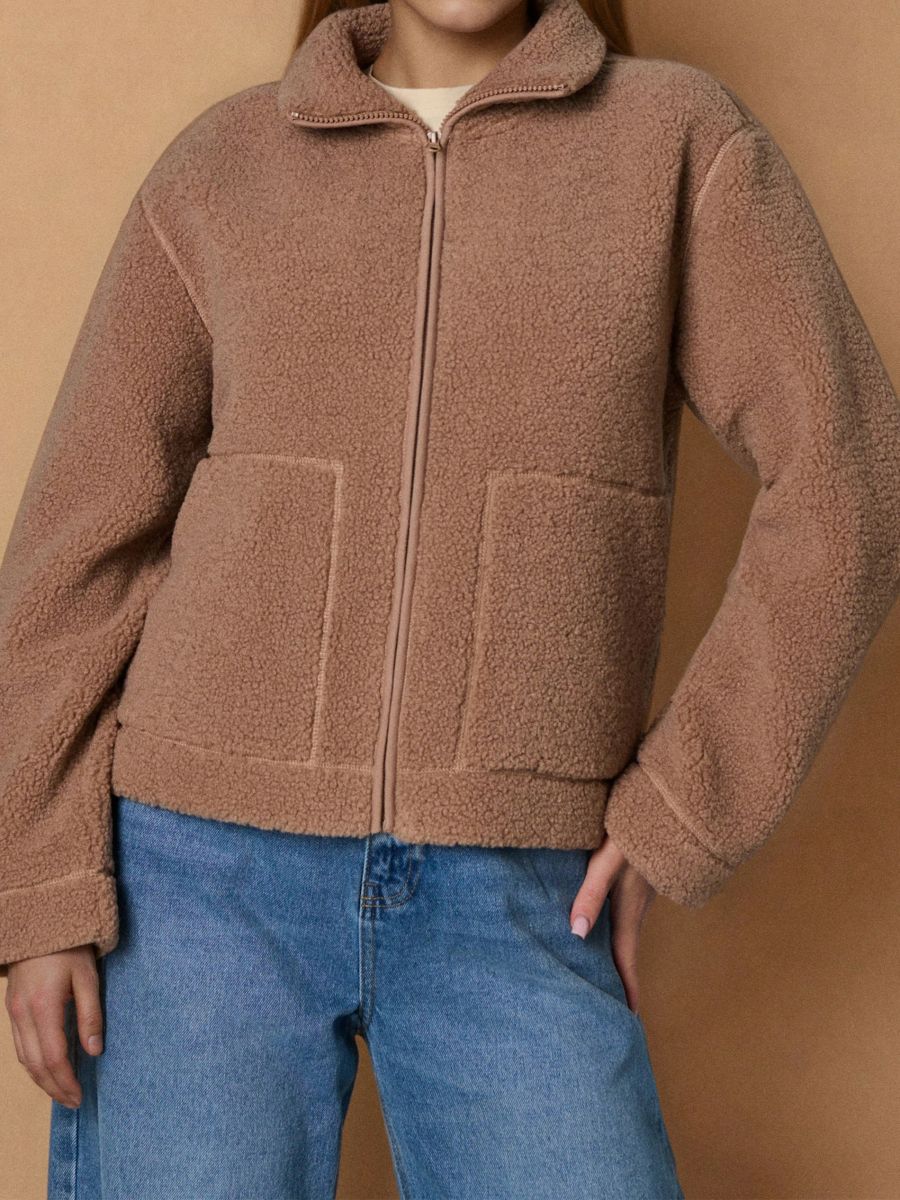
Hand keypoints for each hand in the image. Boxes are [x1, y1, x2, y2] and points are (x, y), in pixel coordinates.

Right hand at [5, 946, 103, 1107]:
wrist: (39, 922)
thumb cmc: (69, 947)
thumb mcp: (87, 976)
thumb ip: (90, 1014)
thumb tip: (95, 1051)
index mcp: (43, 1007)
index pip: (53, 1057)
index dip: (65, 1081)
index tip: (79, 1096)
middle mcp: (23, 1014)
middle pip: (35, 1064)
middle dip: (53, 1087)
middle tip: (72, 1102)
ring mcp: (13, 1012)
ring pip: (23, 1058)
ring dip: (41, 1080)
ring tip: (61, 1092)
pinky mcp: (12, 1008)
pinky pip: (19, 1045)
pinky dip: (31, 1063)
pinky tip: (44, 1069)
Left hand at [569, 836, 655, 1014]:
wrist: (668, 798)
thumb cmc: (635, 827)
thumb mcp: (609, 860)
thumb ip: (590, 893)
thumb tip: (575, 933)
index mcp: (630, 908)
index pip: (625, 957)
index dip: (626, 988)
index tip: (628, 1019)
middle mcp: (638, 903)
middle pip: (625, 947)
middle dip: (620, 975)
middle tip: (612, 1003)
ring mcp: (642, 889)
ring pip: (626, 927)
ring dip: (616, 950)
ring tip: (604, 967)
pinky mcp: (640, 873)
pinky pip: (626, 909)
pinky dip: (615, 926)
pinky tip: (603, 920)